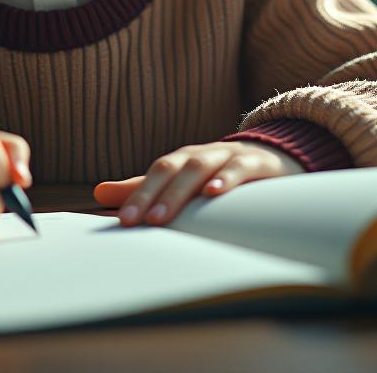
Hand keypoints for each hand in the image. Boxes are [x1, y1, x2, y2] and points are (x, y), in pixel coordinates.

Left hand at [93, 141, 303, 226]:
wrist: (279, 158)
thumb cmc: (222, 174)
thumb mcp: (183, 180)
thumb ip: (143, 187)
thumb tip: (98, 193)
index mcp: (183, 159)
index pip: (155, 173)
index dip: (137, 195)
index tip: (121, 222)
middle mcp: (202, 154)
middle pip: (171, 168)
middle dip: (149, 194)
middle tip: (133, 222)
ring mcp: (229, 155)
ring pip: (200, 166)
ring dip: (180, 190)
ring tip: (162, 216)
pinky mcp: (258, 163)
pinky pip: (241, 168)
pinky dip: (227, 178)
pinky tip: (214, 192)